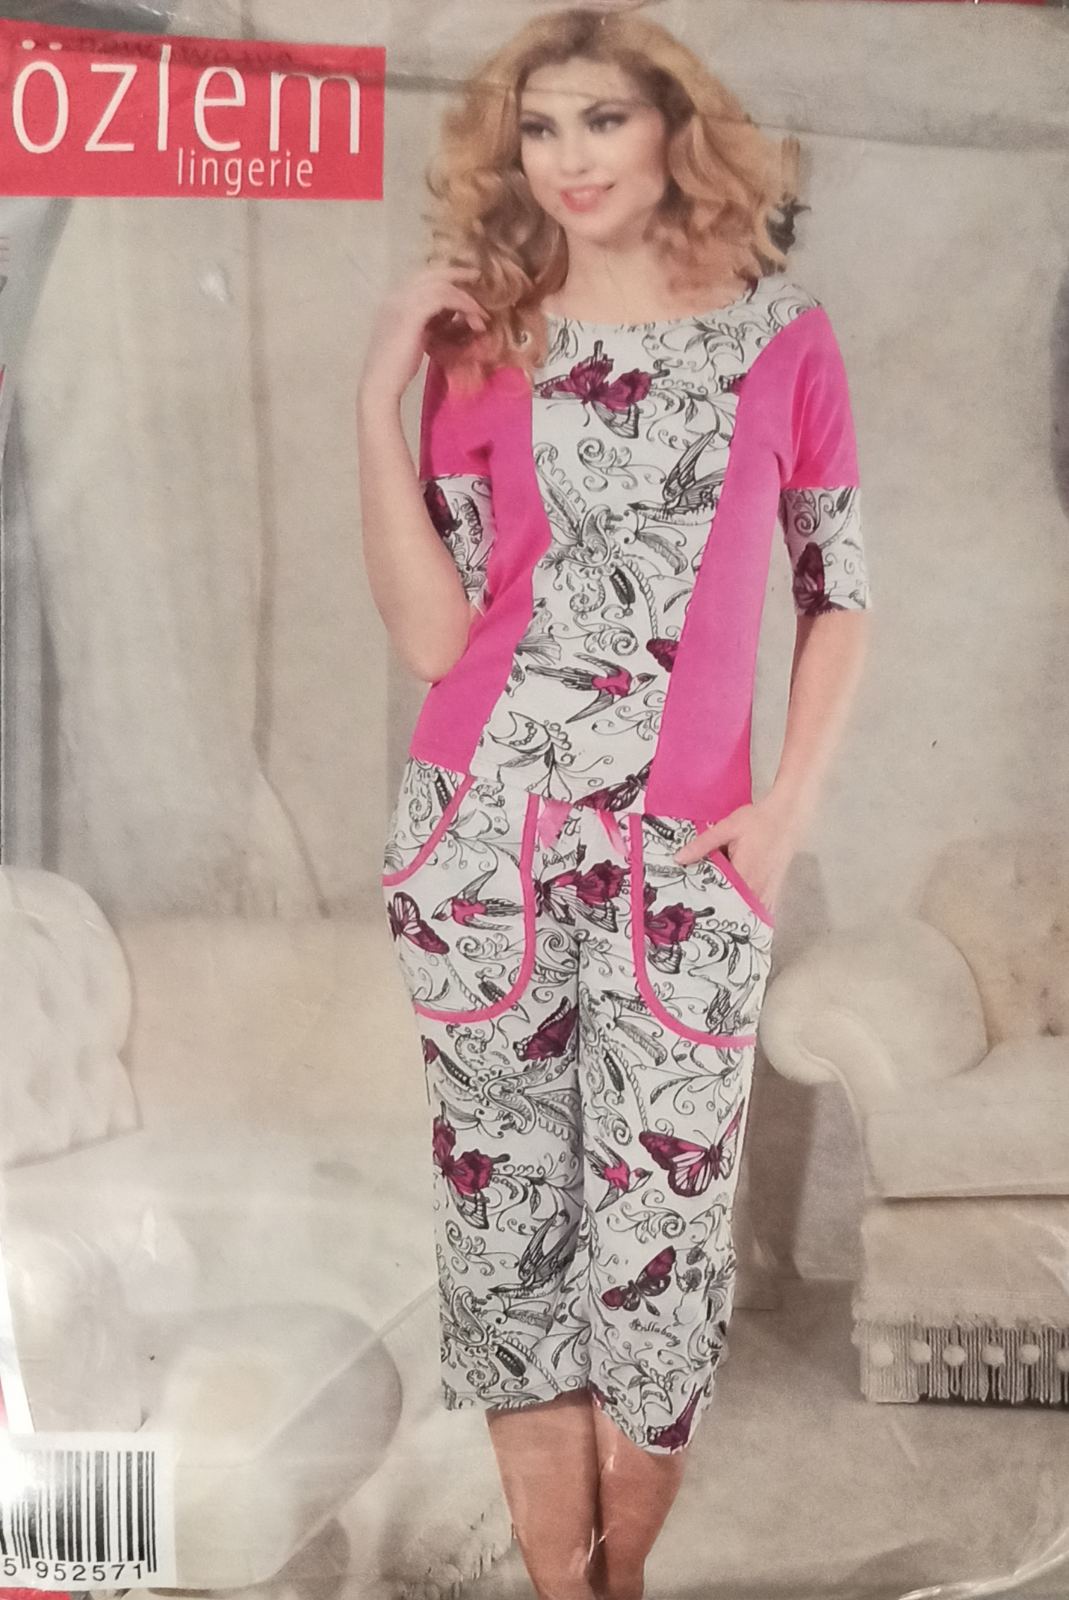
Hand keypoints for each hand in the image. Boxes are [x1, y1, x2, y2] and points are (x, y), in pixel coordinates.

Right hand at [357, 262, 487, 406]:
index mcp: (393, 301)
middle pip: (431, 272)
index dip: (444, 277)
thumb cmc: (396, 370)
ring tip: (481, 314)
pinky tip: (475, 319)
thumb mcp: (414, 339)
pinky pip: (443, 299)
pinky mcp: (411, 315)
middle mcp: (396, 296)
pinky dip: (463, 306)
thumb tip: (449, 317)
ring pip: (441, 285)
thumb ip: (427, 324)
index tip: (464, 282)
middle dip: (456, 273)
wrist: (380, 385)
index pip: (421, 278)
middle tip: (477, 276)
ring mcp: (401, 303)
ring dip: (465, 298)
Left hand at [672, 791, 811, 917]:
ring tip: (713, 912)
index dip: (703, 904)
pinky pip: (760, 909)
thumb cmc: (758, 820)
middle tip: (697, 911)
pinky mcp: (774, 890)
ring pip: (746, 912)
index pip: (719, 899)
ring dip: (732, 912)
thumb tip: (678, 859)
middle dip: (716, 911)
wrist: (788, 815)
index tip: (688, 907)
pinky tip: (736, 908)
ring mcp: (768, 892)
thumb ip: (702, 845)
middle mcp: (758, 888)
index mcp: (744, 875)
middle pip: (732, 909)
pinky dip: (748, 911)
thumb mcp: (726, 828)